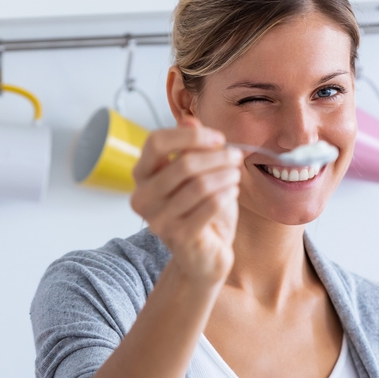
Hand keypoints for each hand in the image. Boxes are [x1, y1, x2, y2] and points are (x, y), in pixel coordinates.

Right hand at [130, 119, 242, 286]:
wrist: (204, 256)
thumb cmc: (199, 211)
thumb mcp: (196, 175)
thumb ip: (191, 149)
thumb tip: (189, 121)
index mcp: (141, 175)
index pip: (155, 142)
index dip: (188, 136)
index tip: (218, 138)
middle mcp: (142, 197)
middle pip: (183, 165)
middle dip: (217, 157)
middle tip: (237, 156)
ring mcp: (157, 219)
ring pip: (198, 186)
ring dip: (225, 176)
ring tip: (236, 175)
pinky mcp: (177, 237)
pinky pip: (208, 207)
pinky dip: (225, 195)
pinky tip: (232, 192)